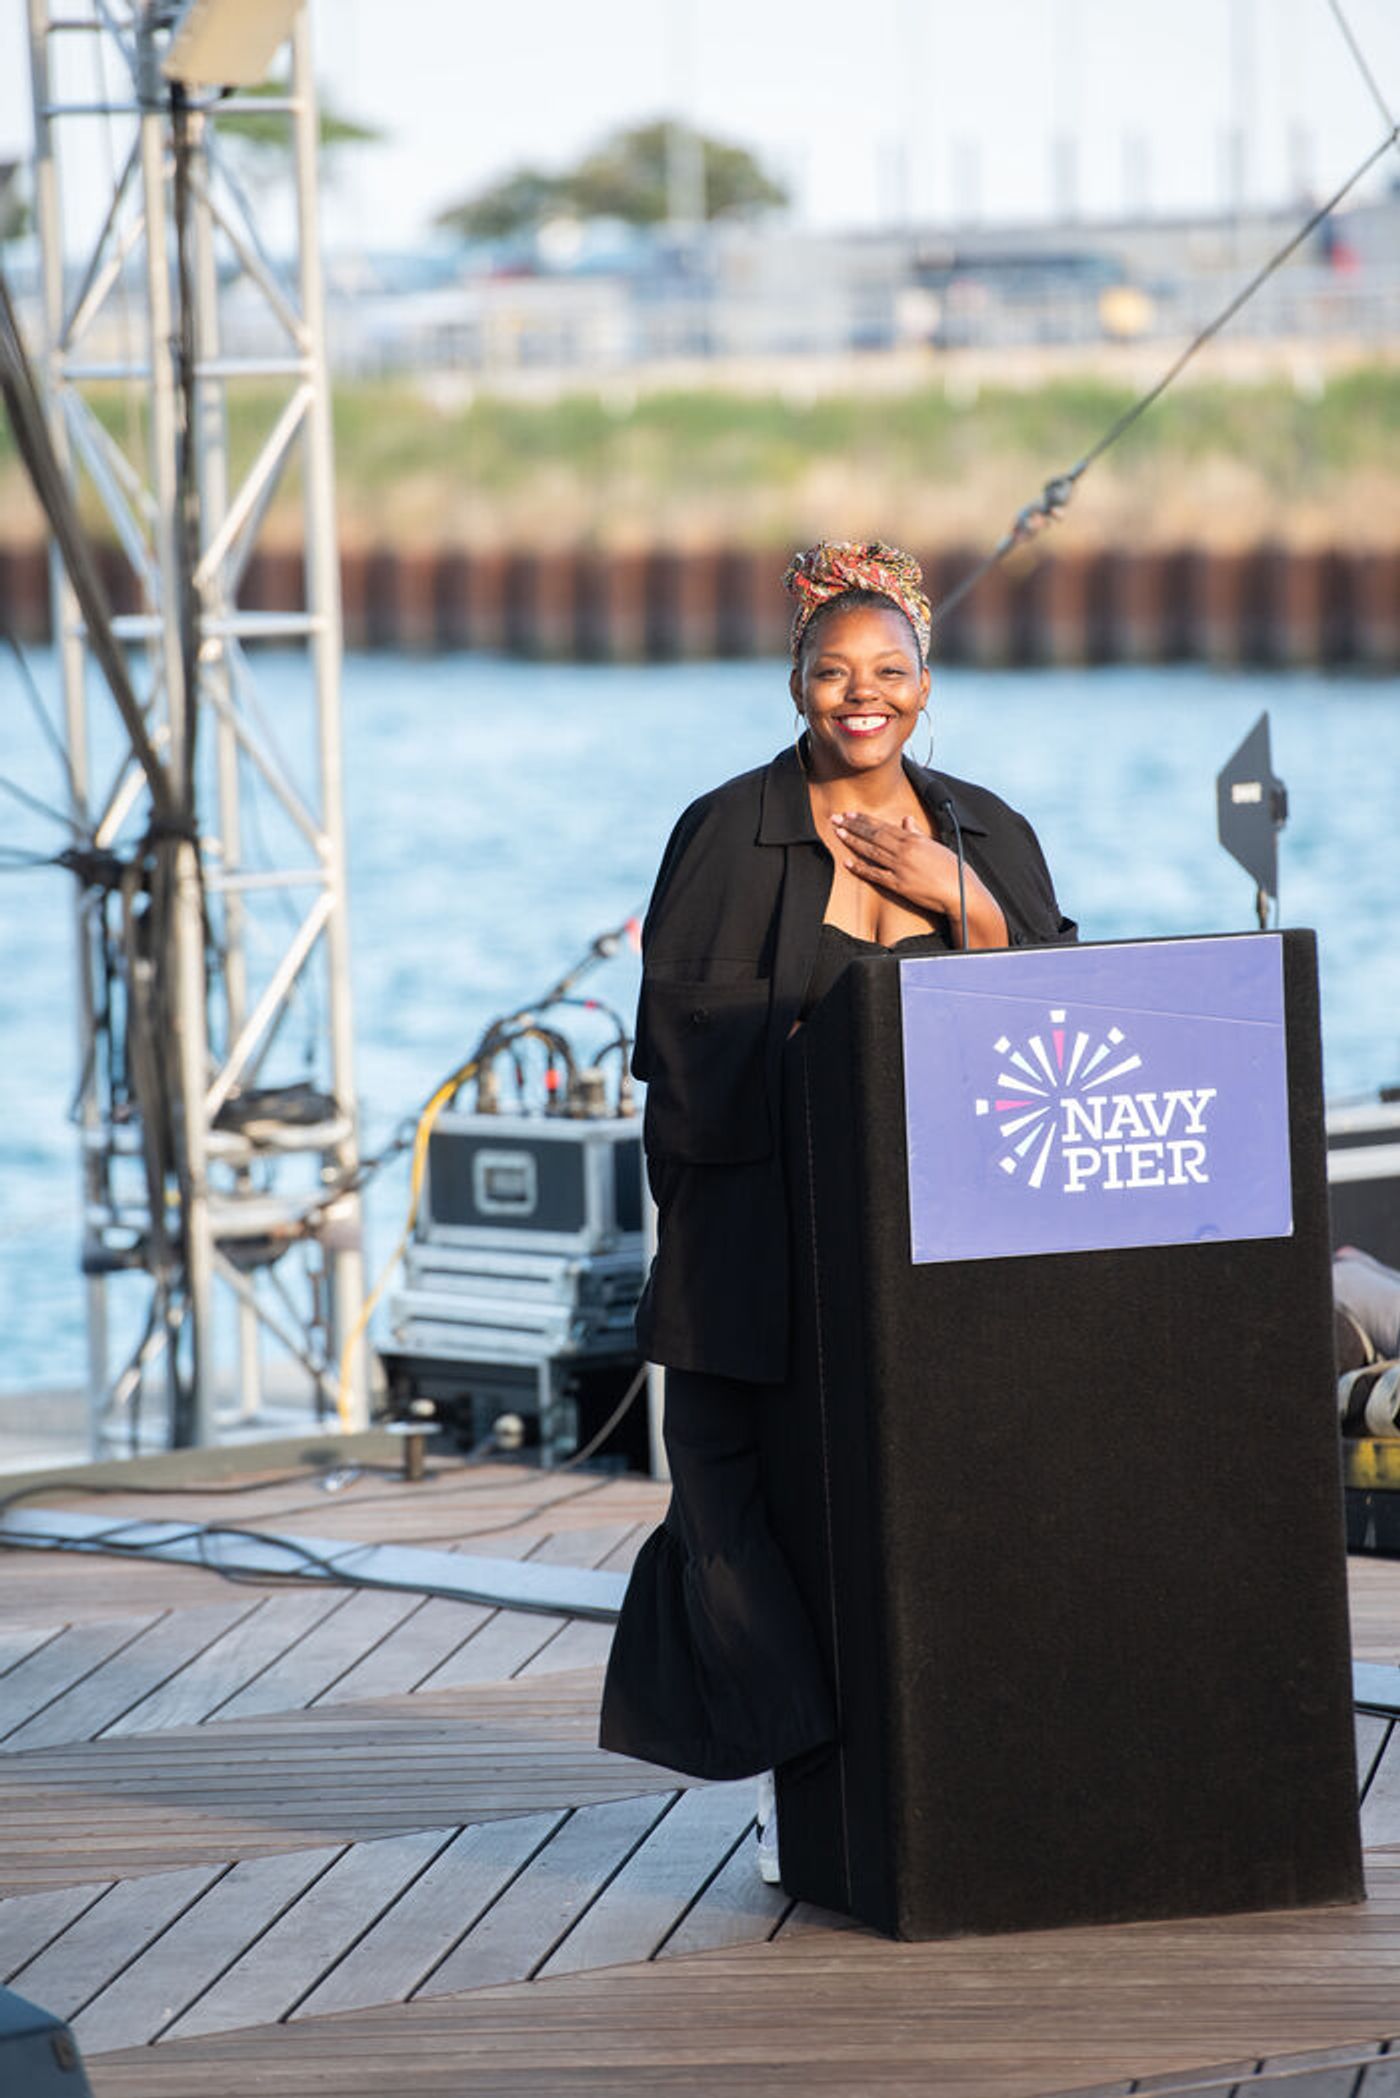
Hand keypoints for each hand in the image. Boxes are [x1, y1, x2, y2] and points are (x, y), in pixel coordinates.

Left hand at [830, 811, 957, 914]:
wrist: (960, 890)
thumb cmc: (951, 868)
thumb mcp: (934, 846)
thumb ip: (917, 833)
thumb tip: (907, 820)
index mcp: (913, 839)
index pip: (883, 826)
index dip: (864, 820)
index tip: (850, 814)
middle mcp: (904, 851)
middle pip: (873, 835)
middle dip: (852, 826)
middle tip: (835, 818)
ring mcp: (900, 867)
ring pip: (871, 851)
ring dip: (852, 841)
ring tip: (838, 833)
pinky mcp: (899, 885)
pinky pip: (875, 874)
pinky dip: (860, 868)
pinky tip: (847, 862)